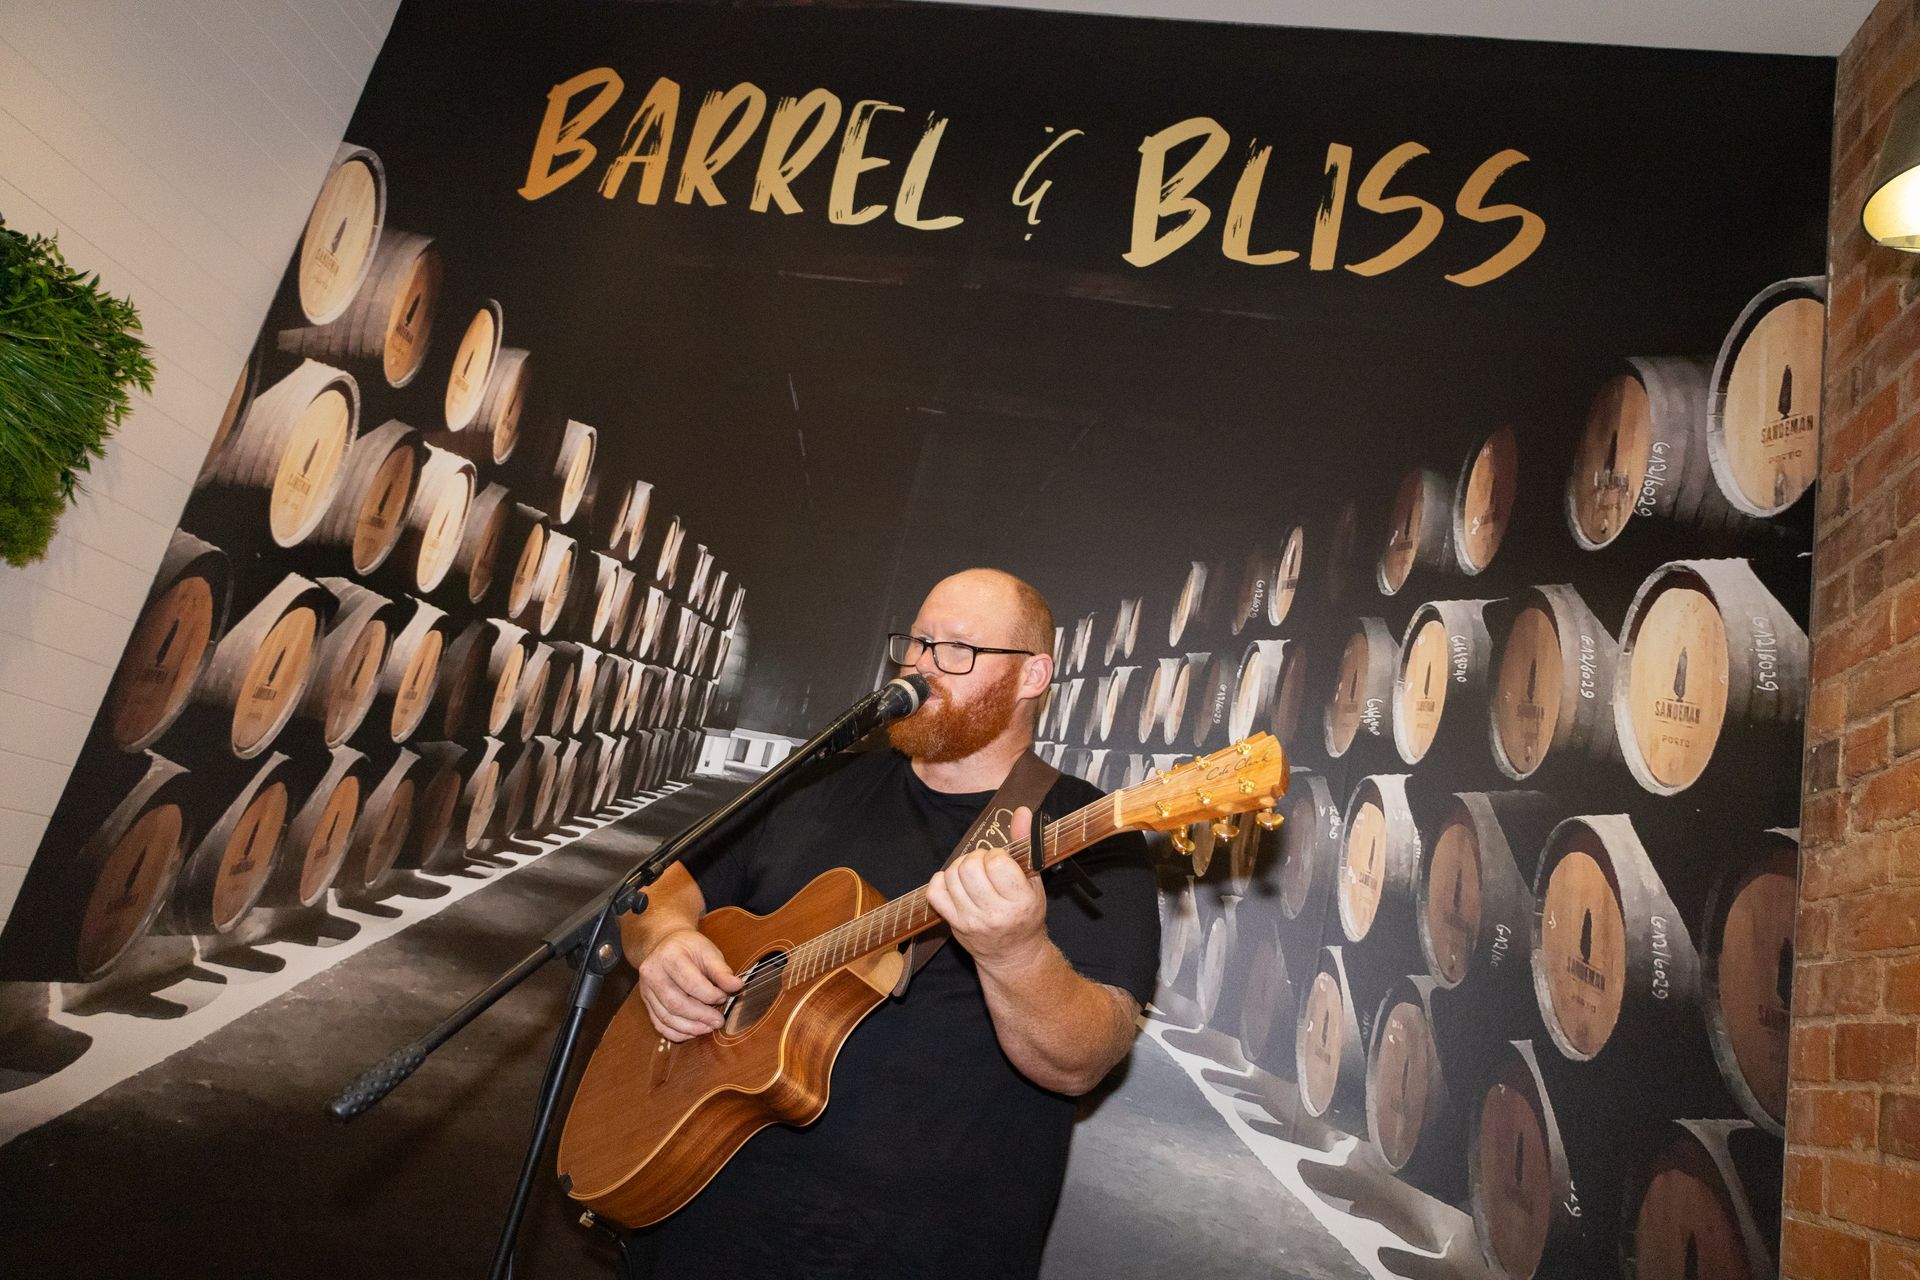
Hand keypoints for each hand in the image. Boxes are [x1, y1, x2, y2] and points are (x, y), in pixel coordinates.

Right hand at [636, 928, 743, 1041]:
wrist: (664, 944)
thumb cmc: (689, 948)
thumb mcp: (708, 951)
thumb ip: (721, 971)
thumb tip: (737, 986)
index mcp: (669, 956)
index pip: (691, 983)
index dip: (710, 995)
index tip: (724, 997)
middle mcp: (652, 973)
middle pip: (676, 1003)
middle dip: (701, 1016)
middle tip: (719, 1021)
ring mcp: (645, 989)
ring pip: (666, 1017)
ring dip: (690, 1027)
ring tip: (708, 1028)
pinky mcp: (646, 1001)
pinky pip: (659, 1023)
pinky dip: (676, 1032)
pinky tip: (692, 1032)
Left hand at [927, 807, 1048, 971]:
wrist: (1013, 955)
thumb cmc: (1025, 915)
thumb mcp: (1034, 882)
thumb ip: (1026, 845)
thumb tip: (1022, 812)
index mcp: (1020, 901)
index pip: (997, 863)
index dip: (996, 855)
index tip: (1001, 861)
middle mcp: (995, 913)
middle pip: (970, 868)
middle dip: (976, 858)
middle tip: (985, 866)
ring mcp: (971, 921)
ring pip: (952, 877)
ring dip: (960, 868)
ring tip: (972, 874)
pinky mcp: (953, 924)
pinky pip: (934, 893)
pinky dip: (941, 881)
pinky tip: (955, 883)